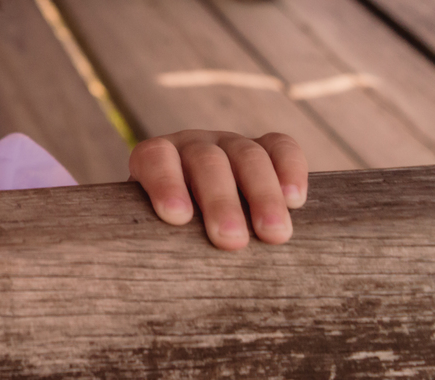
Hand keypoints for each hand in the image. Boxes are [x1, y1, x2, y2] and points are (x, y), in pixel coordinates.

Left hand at [128, 130, 306, 249]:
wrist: (198, 216)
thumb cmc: (168, 239)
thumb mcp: (152, 237)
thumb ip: (148, 247)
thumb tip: (138, 290)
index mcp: (155, 159)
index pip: (155, 159)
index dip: (165, 183)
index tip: (177, 218)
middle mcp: (192, 147)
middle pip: (207, 161)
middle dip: (220, 200)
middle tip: (230, 240)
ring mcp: (230, 144)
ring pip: (248, 156)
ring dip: (262, 195)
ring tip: (274, 235)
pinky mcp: (266, 148)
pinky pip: (281, 148)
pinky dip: (291, 169)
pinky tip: (296, 201)